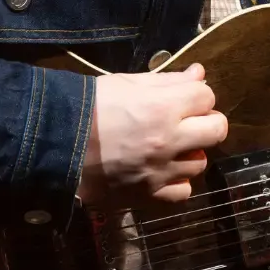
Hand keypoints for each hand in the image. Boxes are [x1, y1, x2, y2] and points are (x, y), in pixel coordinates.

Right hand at [76, 63, 227, 206]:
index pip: (206, 96)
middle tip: (188, 122)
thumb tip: (198, 74)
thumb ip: (167, 81)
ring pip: (201, 162)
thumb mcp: (126, 83)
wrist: (52, 144)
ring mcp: (160, 171)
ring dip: (190, 153)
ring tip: (170, 148)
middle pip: (217, 130)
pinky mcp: (147, 195)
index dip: (197, 95)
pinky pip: (182, 193)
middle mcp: (168, 140)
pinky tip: (163, 172)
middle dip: (206, 121)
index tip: (184, 98)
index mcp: (162, 107)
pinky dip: (176, 182)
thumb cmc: (87, 107)